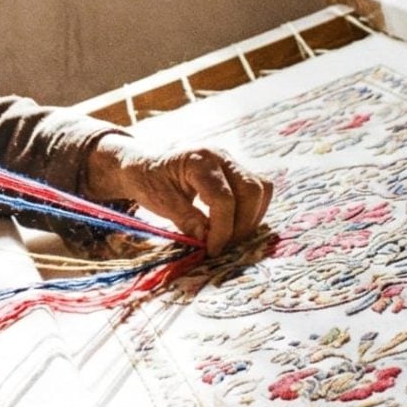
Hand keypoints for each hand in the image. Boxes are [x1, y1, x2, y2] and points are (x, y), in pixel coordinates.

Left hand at [83, 135, 272, 254]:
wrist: (145, 165)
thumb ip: (185, 218)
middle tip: (222, 245)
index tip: (212, 249)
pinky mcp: (236, 171)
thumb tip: (208, 237)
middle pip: (251, 191)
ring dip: (251, 219)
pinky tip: (234, 226)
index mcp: (199, 160)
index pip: (224, 198)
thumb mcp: (159, 200)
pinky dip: (252, 211)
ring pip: (261, 189)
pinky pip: (258, 190)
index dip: (223, 229)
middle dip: (242, 225)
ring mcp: (231, 162)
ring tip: (229, 237)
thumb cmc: (148, 180)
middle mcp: (220, 156)